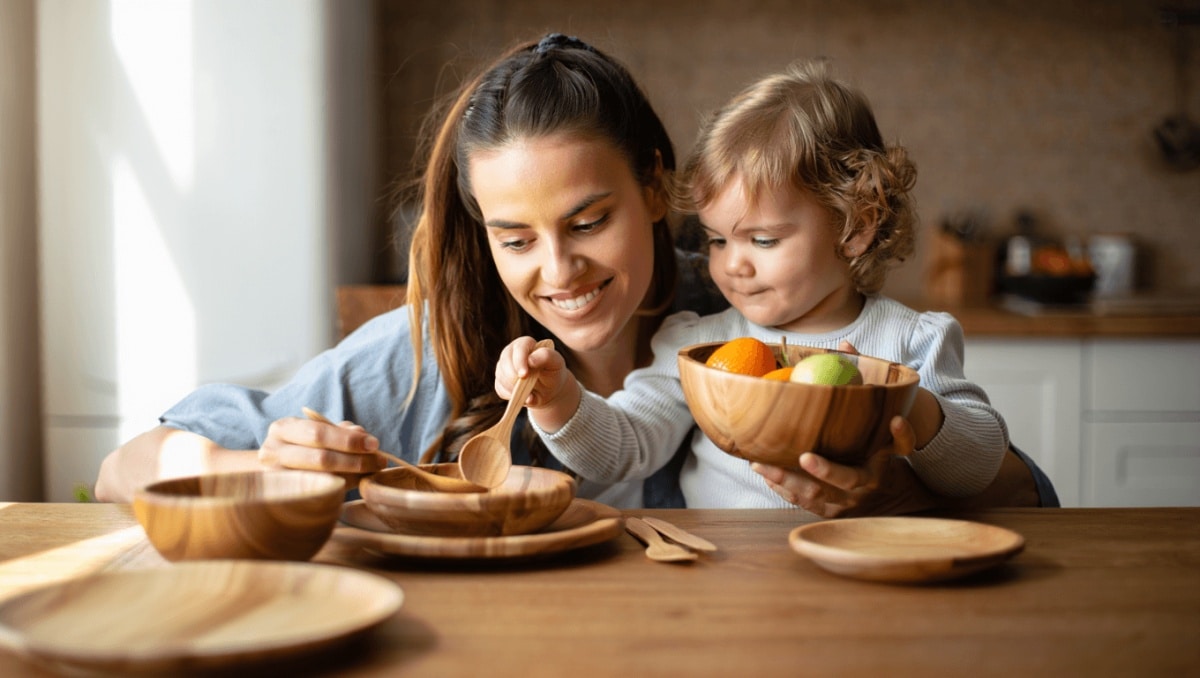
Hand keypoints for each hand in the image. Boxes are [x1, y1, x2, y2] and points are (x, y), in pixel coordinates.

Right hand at [259, 415, 385, 485]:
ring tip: (373, 472)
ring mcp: (275, 479)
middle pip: (321, 458)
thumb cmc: (304, 448)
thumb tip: (361, 433)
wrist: (277, 474)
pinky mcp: (283, 500)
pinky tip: (357, 483)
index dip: (349, 440)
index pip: (318, 433)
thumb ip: (340, 432)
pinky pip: (319, 495)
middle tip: (380, 461)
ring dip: (354, 476)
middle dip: (356, 460)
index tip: (374, 444)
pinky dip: (343, 488)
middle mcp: (272, 452)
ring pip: (322, 479)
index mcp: (282, 428)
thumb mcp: (318, 434)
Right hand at [495, 336, 577, 431]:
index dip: (520, 361)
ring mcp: (503, 366)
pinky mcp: (500, 381)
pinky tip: (523, 396)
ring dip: (513, 388)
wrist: (549, 388)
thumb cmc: (553, 371)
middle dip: (513, 377)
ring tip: (529, 394)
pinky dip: (510, 395)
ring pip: (501, 376)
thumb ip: (546, 356)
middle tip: (524, 389)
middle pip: (505, 362)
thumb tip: (530, 360)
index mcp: (525, 344)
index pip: (519, 348)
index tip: (524, 375)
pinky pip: (500, 388)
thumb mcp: (556, 363)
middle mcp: (510, 352)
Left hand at [752, 415, 919, 516]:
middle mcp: (849, 498)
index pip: (846, 478)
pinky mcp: (824, 513)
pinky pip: (799, 503)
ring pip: (802, 499)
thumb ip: (901, 437)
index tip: (804, 456)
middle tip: (762, 463)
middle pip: (814, 492)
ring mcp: (835, 509)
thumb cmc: (888, 466)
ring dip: (778, 482)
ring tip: (757, 465)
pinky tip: (766, 475)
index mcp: (867, 481)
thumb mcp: (898, 452)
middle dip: (787, 478)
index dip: (825, 470)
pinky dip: (781, 489)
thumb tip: (897, 419)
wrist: (892, 500)